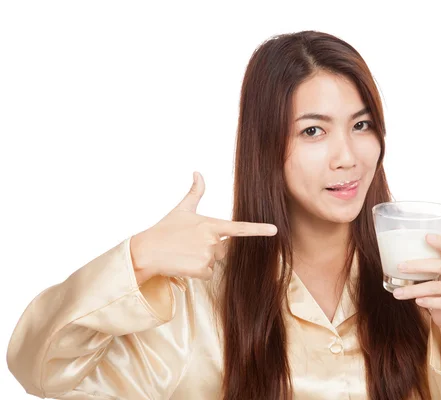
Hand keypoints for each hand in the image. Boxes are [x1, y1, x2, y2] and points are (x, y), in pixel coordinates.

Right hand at [130, 172, 277, 283]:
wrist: (146, 251)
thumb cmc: (164, 229)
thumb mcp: (181, 209)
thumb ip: (195, 192)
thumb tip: (198, 172)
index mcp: (211, 224)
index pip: (239, 228)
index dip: (258, 229)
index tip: (274, 230)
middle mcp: (212, 240)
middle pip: (222, 249)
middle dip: (209, 248)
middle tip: (188, 244)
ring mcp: (207, 255)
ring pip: (213, 262)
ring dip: (201, 260)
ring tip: (183, 253)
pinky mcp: (201, 269)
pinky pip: (207, 273)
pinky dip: (196, 271)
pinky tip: (183, 263)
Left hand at [392, 233, 440, 329]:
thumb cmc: (437, 287)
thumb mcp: (433, 274)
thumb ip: (421, 264)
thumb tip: (391, 252)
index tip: (426, 236)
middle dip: (418, 266)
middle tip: (399, 267)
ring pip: (437, 287)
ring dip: (415, 289)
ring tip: (398, 293)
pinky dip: (429, 302)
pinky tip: (417, 301)